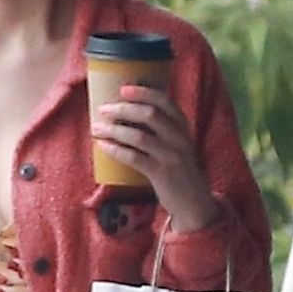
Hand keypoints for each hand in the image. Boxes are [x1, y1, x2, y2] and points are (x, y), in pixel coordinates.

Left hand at [91, 86, 216, 233]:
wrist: (195, 203)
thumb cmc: (180, 171)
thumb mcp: (178, 145)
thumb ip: (163, 129)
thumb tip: (130, 113)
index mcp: (183, 127)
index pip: (165, 101)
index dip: (143, 92)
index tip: (123, 89)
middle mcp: (179, 138)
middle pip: (149, 114)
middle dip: (123, 109)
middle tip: (104, 109)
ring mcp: (171, 156)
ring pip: (139, 136)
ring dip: (114, 129)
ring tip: (97, 127)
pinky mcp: (161, 174)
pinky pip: (134, 158)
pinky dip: (116, 150)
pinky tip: (103, 146)